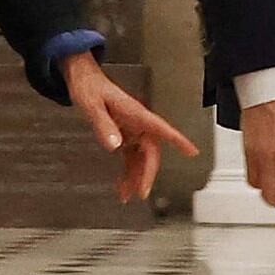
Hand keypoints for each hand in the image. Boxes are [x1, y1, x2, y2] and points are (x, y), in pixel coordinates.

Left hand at [64, 55, 194, 206]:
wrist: (81, 79)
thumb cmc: (88, 86)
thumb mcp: (92, 105)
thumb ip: (103, 124)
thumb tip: (115, 145)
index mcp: (135, 113)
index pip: (162, 128)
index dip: (178, 140)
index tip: (192, 151)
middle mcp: (137, 123)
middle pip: (150, 152)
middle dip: (147, 173)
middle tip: (142, 192)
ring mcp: (131, 129)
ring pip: (140, 158)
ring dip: (136, 177)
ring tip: (127, 195)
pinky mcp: (123, 134)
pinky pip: (130, 157)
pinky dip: (127, 172)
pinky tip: (122, 184)